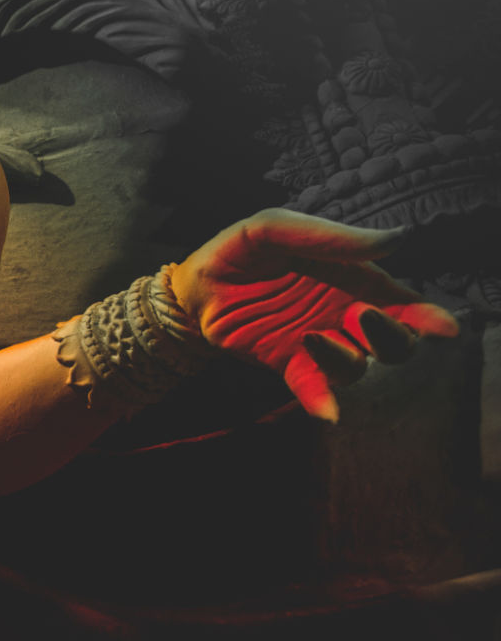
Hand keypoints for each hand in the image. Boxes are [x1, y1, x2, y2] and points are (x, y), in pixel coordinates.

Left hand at [171, 209, 458, 421]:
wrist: (195, 283)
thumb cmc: (244, 248)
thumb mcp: (276, 229)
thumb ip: (329, 236)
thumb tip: (395, 239)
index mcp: (354, 280)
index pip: (403, 303)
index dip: (428, 317)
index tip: (444, 328)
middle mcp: (344, 315)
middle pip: (394, 342)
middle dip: (390, 335)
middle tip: (360, 315)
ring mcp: (319, 342)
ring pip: (357, 366)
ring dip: (346, 358)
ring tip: (313, 338)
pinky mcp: (288, 363)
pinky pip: (314, 387)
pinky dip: (323, 400)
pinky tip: (328, 411)